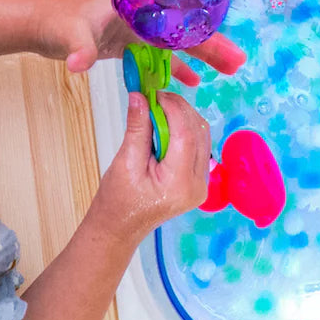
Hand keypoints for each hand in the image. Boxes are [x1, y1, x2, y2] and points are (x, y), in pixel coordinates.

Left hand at [44, 0, 245, 84]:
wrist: (41, 23)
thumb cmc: (56, 22)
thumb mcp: (70, 35)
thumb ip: (79, 49)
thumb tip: (80, 64)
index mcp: (136, 6)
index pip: (178, 21)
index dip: (203, 35)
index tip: (227, 49)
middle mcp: (141, 15)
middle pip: (184, 31)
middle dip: (213, 46)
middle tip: (239, 63)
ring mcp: (137, 29)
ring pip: (176, 44)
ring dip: (202, 56)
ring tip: (229, 70)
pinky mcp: (129, 43)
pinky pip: (160, 55)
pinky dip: (176, 67)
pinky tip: (193, 82)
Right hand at [90, 92, 210, 241]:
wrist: (120, 226)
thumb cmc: (118, 201)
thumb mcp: (125, 162)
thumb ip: (137, 128)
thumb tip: (139, 97)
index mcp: (180, 183)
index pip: (185, 134)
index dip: (172, 108)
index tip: (154, 93)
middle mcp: (198, 184)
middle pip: (198, 132)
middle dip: (178, 109)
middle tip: (154, 97)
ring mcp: (201, 183)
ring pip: (201, 136)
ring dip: (182, 117)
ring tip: (157, 109)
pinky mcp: (197, 180)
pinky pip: (198, 146)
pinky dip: (184, 129)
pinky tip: (165, 124)